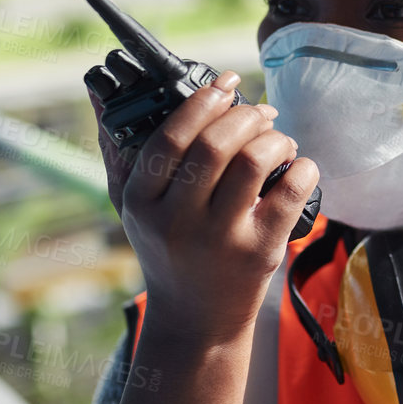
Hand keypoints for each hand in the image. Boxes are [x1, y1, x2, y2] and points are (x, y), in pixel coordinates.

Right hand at [88, 69, 319, 346]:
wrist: (195, 320)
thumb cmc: (166, 250)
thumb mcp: (132, 208)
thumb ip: (119, 152)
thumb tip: (100, 93)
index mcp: (141, 202)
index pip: (170, 137)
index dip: (202, 101)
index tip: (226, 83)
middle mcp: (177, 220)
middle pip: (216, 144)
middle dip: (245, 114)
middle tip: (260, 111)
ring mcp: (220, 238)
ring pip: (254, 162)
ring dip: (275, 138)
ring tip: (280, 138)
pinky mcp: (260, 252)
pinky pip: (290, 194)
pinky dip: (302, 168)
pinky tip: (299, 165)